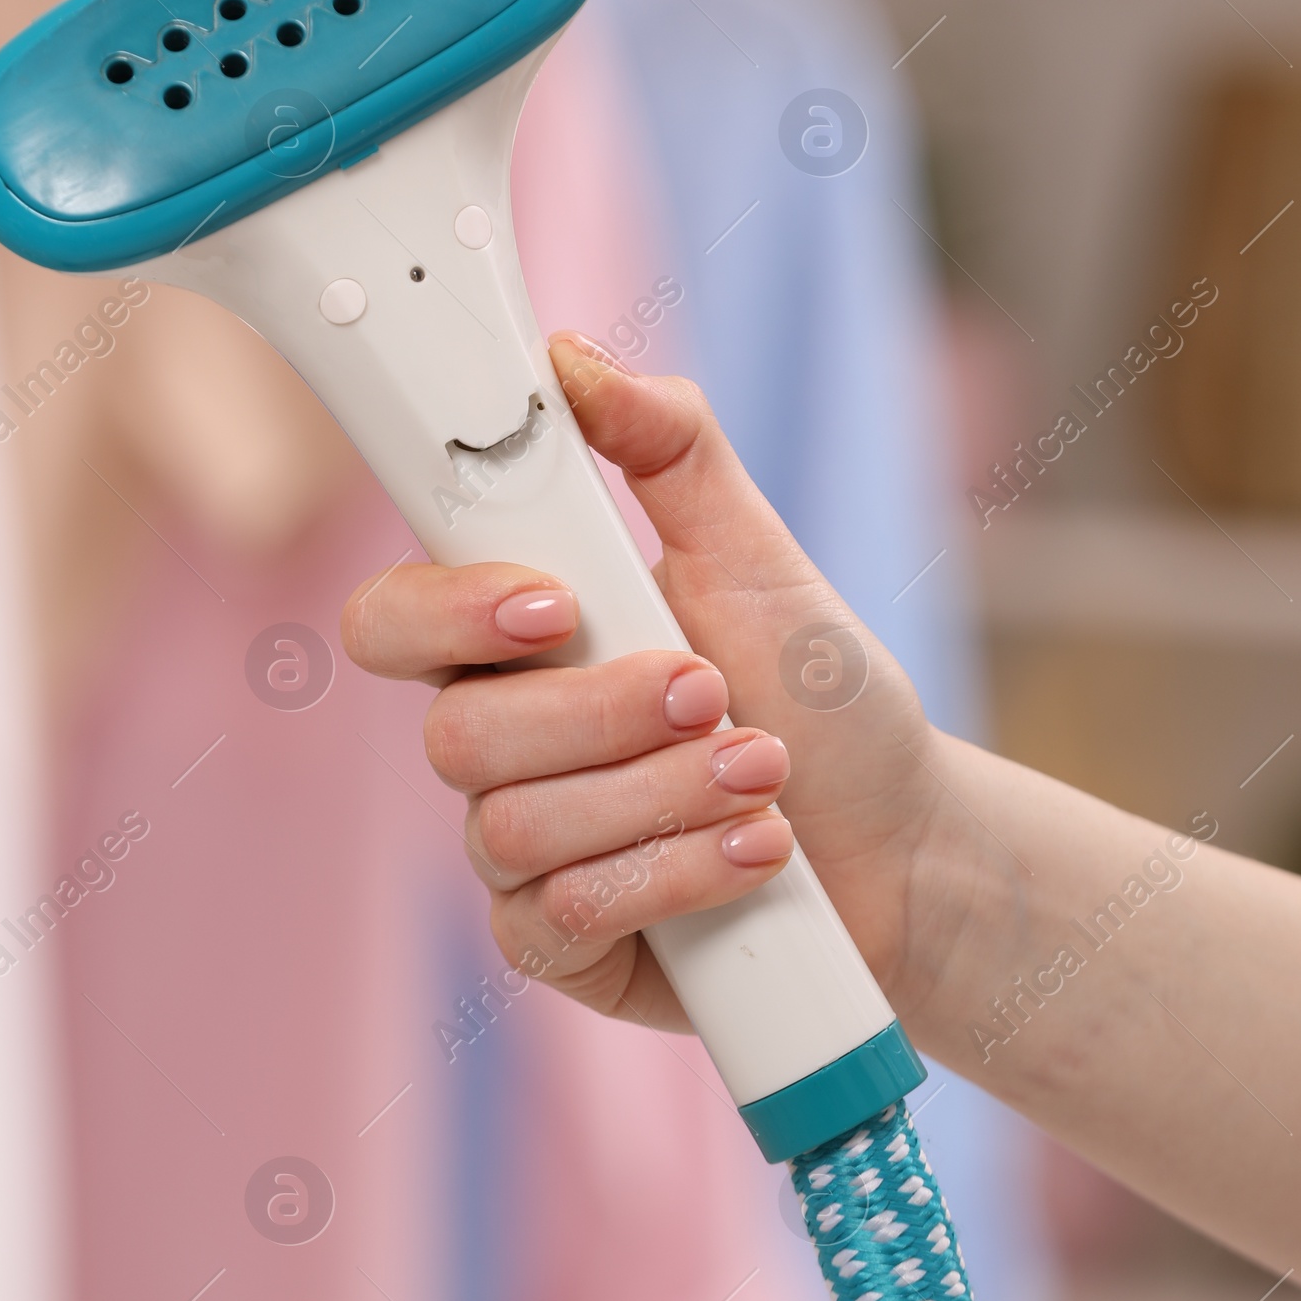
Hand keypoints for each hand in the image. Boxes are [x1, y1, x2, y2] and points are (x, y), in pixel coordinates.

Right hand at [342, 333, 962, 1036]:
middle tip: (712, 693)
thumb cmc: (820, 694)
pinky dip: (670, 877)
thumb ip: (669, 447)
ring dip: (658, 796)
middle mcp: (495, 745)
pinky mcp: (560, 944)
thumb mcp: (758, 553)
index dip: (447, 609)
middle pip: (457, 733)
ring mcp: (517, 854)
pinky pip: (562, 918)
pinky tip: (753, 854)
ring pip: (515, 828)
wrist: (905, 841)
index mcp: (513, 641)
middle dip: (599, 713)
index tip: (556, 602)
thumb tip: (572, 356)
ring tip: (764, 774)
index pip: (395, 618)